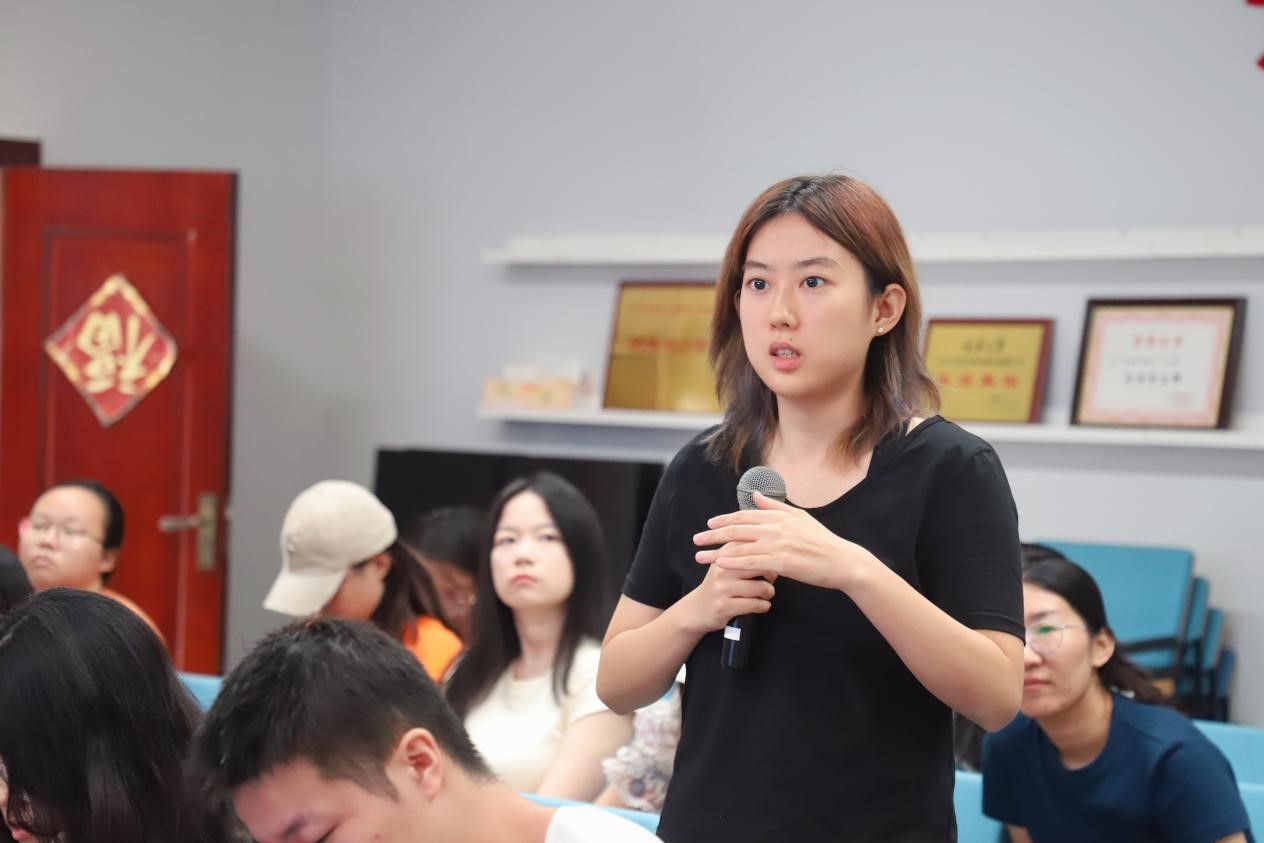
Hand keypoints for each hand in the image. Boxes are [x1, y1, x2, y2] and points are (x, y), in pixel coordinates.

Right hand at [679, 551, 775, 634]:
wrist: (696, 608)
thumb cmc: (719, 585)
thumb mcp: (725, 562)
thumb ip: (743, 551)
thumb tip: (771, 548)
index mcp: (724, 553)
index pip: (754, 547)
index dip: (768, 557)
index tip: (771, 563)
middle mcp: (722, 568)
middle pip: (761, 566)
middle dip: (772, 575)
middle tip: (769, 580)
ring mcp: (722, 587)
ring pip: (761, 587)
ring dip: (768, 593)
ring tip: (764, 594)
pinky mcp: (724, 606)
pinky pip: (756, 604)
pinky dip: (764, 606)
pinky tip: (761, 605)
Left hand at [693, 492, 866, 591]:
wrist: (842, 561)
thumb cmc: (822, 541)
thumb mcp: (800, 517)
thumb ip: (775, 506)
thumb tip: (756, 496)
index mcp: (778, 515)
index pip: (744, 516)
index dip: (724, 520)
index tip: (709, 524)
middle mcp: (775, 527)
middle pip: (736, 530)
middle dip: (713, 535)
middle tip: (696, 539)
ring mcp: (777, 544)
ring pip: (739, 547)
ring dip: (716, 552)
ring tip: (700, 557)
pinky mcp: (780, 562)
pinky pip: (750, 562)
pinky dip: (732, 563)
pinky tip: (719, 566)